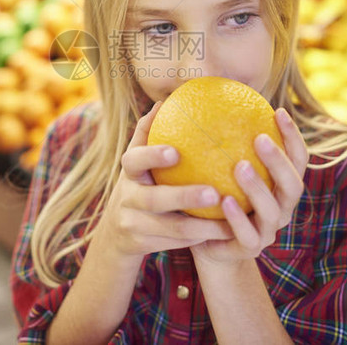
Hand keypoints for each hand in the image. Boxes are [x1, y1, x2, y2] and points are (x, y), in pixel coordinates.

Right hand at [97, 101, 234, 257]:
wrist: (117, 234)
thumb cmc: (140, 185)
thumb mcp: (138, 163)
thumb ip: (148, 134)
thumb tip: (165, 101)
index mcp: (128, 172)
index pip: (135, 160)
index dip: (152, 155)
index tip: (176, 152)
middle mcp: (127, 198)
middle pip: (154, 199)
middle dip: (184, 196)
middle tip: (213, 192)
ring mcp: (134, 224)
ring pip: (171, 228)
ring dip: (202, 225)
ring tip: (229, 219)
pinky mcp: (143, 245)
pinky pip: (177, 243)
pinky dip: (201, 237)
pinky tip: (226, 231)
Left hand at [190, 108, 308, 264]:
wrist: (209, 246)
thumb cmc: (216, 199)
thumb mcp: (221, 170)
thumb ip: (223, 143)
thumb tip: (209, 97)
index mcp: (280, 188)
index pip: (297, 160)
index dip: (292, 137)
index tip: (278, 111)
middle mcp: (281, 209)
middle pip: (292, 184)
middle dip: (279, 160)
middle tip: (259, 138)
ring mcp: (268, 231)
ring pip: (272, 210)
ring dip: (258, 187)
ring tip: (239, 166)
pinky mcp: (249, 250)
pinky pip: (247, 235)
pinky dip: (237, 217)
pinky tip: (224, 200)